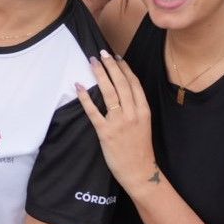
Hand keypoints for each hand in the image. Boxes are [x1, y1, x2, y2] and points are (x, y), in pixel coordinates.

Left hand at [75, 51, 158, 191]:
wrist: (140, 171)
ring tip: (92, 61)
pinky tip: (79, 86)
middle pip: (121, 84)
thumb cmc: (140, 148)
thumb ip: (135, 108)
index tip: (117, 57)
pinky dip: (86, 97)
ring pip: (109, 93)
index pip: (134, 84)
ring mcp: (119, 123)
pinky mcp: (106, 132)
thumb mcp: (144, 124)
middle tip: (102, 52)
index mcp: (144, 111)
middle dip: (111, 66)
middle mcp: (132, 114)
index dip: (125, 68)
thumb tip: (123, 91)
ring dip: (100, 75)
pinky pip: (93, 111)